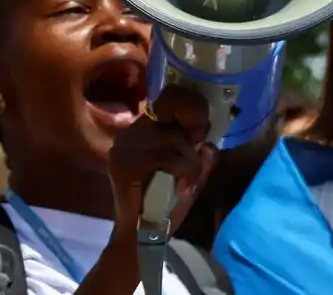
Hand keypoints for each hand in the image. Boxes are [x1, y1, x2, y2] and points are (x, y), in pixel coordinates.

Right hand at [108, 85, 216, 234]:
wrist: (142, 235)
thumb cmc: (165, 204)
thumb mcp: (190, 176)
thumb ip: (199, 157)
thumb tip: (208, 145)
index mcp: (145, 130)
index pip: (168, 98)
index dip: (190, 107)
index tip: (200, 132)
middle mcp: (131, 132)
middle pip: (173, 116)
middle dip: (191, 142)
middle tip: (193, 166)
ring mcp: (124, 146)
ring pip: (173, 139)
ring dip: (190, 164)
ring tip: (185, 183)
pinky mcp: (124, 163)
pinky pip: (168, 158)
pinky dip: (183, 173)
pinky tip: (180, 187)